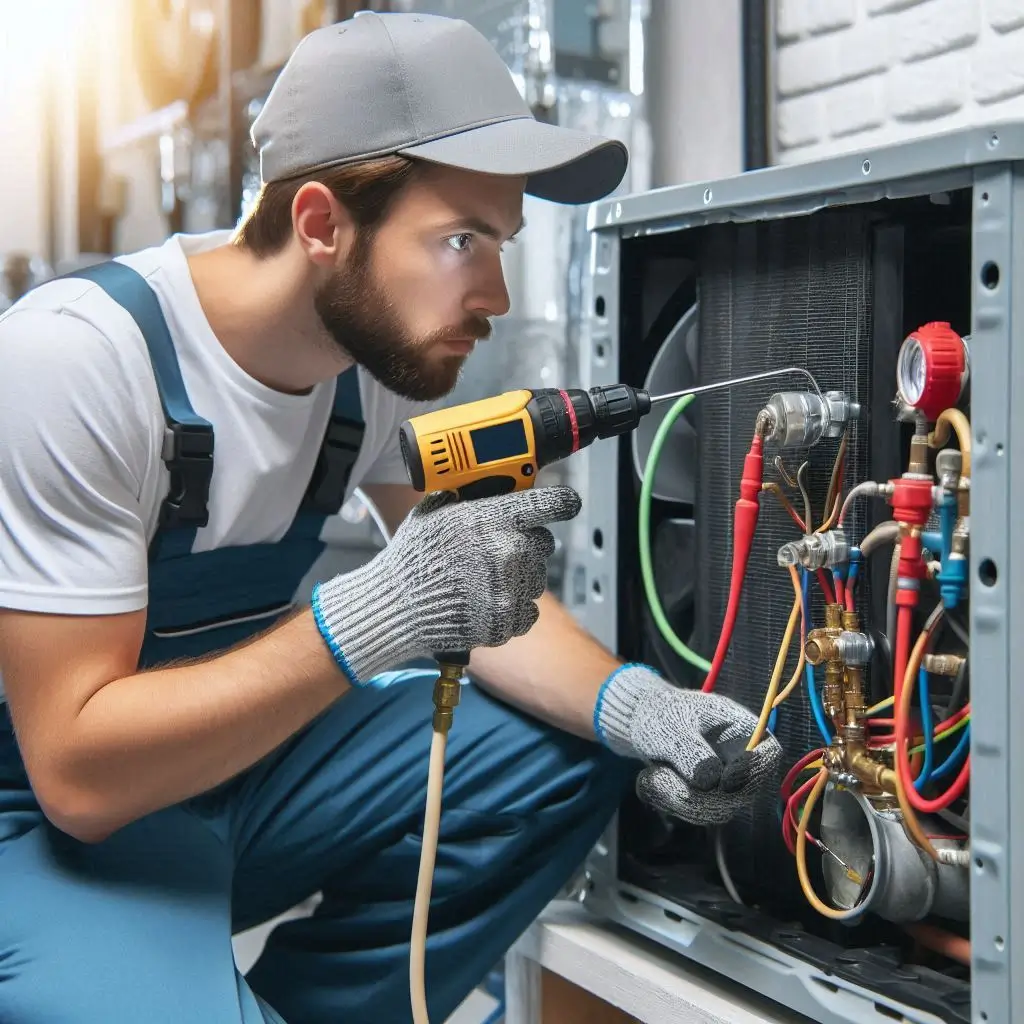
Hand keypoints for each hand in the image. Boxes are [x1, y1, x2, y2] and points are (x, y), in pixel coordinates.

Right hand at [312, 486, 580, 684]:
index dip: (562, 503)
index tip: (567, 504)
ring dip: (518, 579)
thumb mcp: (434, 511)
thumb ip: (469, 497)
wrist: (394, 606)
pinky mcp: (506, 622)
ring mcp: (510, 589)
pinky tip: (486, 604)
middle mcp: (510, 551)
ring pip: (536, 580)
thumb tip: (489, 482)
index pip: (552, 504)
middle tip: (495, 553)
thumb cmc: (412, 557)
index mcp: (495, 518)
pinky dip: (512, 610)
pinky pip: (528, 612)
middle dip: (526, 545)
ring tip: (482, 582)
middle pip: (543, 544)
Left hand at [595, 664, 781, 824]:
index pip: (770, 753)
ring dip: (678, 800)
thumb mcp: (671, 724)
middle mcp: (741, 759)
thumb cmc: (663, 713)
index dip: (756, 770)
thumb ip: (689, 748)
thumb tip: (711, 780)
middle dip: (702, 795)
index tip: (725, 779)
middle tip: (660, 779)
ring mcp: (726, 782)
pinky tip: (647, 783)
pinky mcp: (708, 798)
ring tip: (648, 778)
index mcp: (742, 729)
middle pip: (744, 793)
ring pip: (718, 810)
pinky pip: (696, 813)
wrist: (644, 722)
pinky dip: (669, 802)